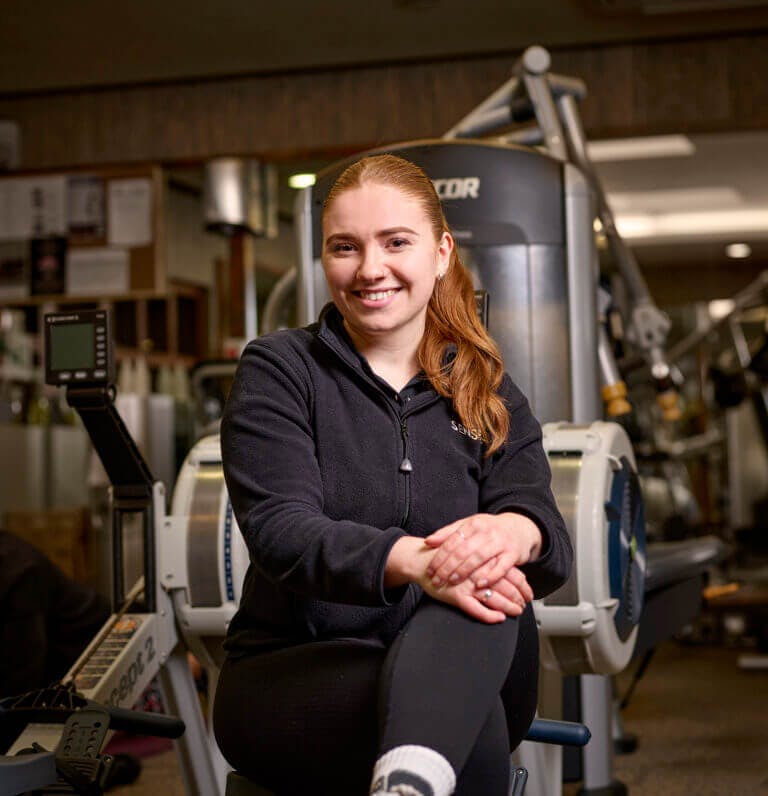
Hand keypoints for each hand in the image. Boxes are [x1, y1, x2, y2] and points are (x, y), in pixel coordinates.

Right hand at [384, 537, 531, 623]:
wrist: (422, 561)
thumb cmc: (447, 557)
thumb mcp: (470, 553)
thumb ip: (488, 560)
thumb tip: (509, 571)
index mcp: (484, 559)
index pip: (511, 573)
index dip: (523, 585)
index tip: (528, 594)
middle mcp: (478, 571)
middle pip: (507, 587)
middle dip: (518, 598)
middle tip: (524, 605)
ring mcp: (468, 585)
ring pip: (495, 599)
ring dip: (509, 607)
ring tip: (516, 612)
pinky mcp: (457, 596)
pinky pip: (477, 609)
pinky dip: (490, 615)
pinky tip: (499, 618)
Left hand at [424, 512, 541, 590]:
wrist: (520, 528)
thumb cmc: (490, 529)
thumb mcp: (469, 525)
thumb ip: (449, 533)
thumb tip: (428, 541)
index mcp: (473, 524)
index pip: (452, 541)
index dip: (439, 557)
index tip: (430, 570)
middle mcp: (486, 532)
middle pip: (463, 550)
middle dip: (447, 567)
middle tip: (437, 580)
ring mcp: (500, 542)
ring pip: (479, 557)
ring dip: (464, 571)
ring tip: (452, 581)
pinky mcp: (513, 554)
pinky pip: (501, 567)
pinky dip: (490, 576)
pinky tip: (479, 585)